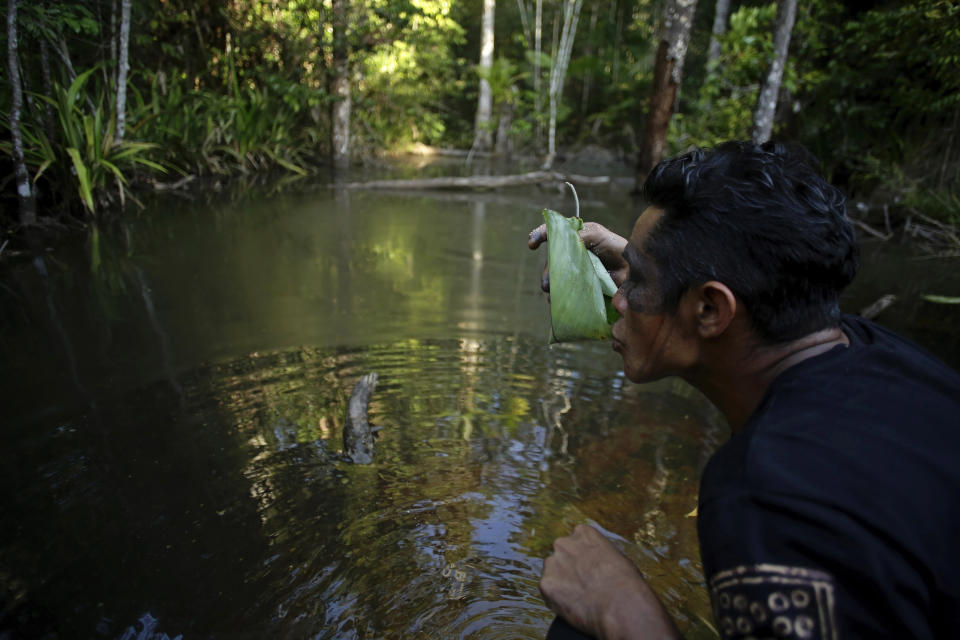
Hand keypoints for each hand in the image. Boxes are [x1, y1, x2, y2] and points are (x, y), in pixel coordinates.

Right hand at [528, 222, 629, 292]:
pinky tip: (557, 300)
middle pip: (551, 259)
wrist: (630, 269)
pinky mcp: (578, 283)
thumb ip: (580, 235)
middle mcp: (571, 251)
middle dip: (547, 270)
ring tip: (552, 292)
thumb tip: (564, 244)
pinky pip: (563, 289)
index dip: (539, 235)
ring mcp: (574, 268)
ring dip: (551, 284)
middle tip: (547, 282)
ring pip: (555, 275)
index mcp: (574, 235)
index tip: (532, 244)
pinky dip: (558, 295)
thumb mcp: (597, 234)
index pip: (552, 232)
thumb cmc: (615, 247)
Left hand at [540, 524, 680, 639]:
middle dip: (568, 568)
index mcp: (583, 533)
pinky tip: (573, 606)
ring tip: (579, 598)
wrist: (621, 605)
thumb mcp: (617, 557)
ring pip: (552, 573)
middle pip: (561, 555)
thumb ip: (599, 555)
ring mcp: (552, 563)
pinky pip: (548, 592)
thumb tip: (597, 564)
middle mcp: (563, 544)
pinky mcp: (545, 585)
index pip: (575, 541)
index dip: (582, 557)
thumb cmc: (626, 583)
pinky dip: (557, 600)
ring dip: (561, 583)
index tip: (588, 569)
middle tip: (582, 585)